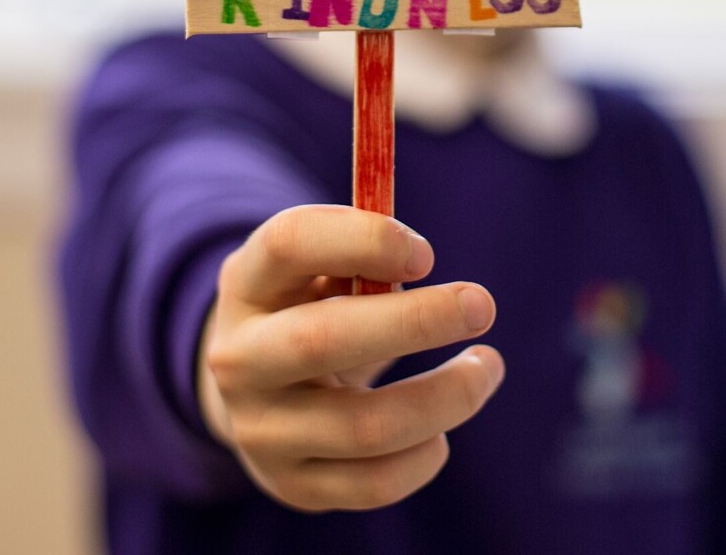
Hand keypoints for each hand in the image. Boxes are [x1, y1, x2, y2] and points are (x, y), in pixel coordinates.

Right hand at [196, 204, 503, 511]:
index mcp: (246, 285)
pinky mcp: (293, 484)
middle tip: (482, 305)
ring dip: (446, 396)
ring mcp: (261, 431)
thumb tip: (418, 263)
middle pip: (321, 340)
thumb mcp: (320, 271)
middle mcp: (239, 359)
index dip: (363, 240)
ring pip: (366, 426)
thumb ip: (364, 257)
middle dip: (415, 321)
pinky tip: (441, 430)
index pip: (289, 244)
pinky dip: (425, 455)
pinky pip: (375, 483)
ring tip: (486, 367)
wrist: (258, 396)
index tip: (426, 255)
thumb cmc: (314, 310)